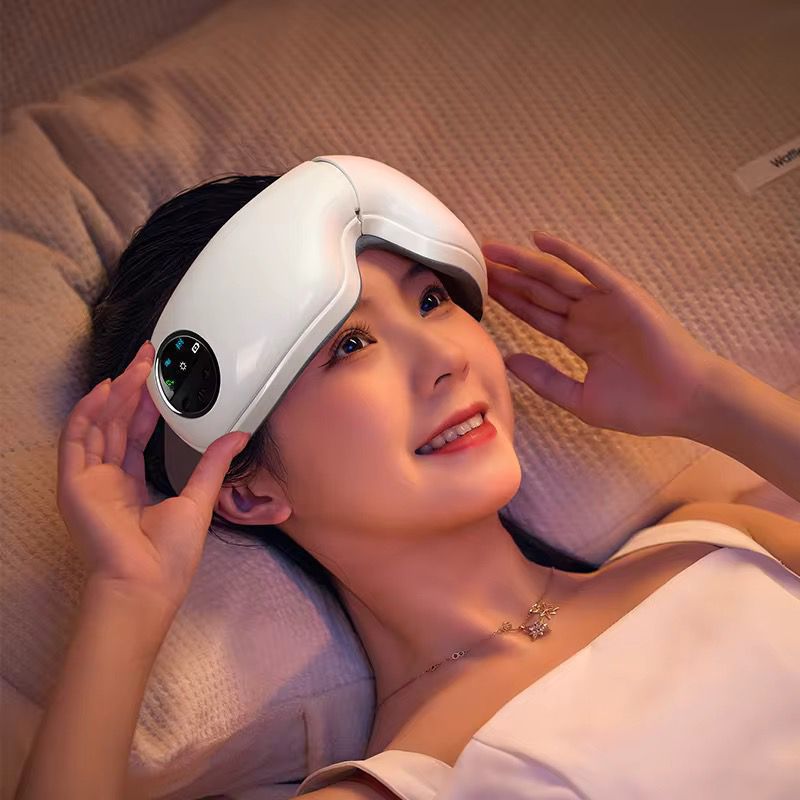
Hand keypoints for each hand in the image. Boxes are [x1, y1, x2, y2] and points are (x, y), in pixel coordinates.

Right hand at [56, 340, 249, 608]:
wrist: (146, 583)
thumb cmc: (168, 557)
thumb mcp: (198, 499)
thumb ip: (213, 464)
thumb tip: (238, 436)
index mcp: (131, 487)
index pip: (135, 435)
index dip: (146, 405)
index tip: (158, 379)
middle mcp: (107, 481)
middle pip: (117, 424)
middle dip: (132, 389)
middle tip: (148, 358)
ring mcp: (88, 482)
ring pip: (100, 425)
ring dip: (116, 394)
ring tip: (135, 367)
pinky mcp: (74, 484)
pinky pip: (76, 439)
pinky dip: (88, 412)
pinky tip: (105, 389)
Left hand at [482, 231, 718, 438]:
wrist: (685, 402)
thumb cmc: (641, 406)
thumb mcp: (580, 398)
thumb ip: (545, 379)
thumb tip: (509, 361)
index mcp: (580, 339)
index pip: (536, 314)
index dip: (510, 301)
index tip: (482, 289)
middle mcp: (588, 316)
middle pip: (539, 291)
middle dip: (509, 277)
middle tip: (478, 261)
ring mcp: (604, 303)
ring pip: (555, 276)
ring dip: (524, 262)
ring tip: (493, 249)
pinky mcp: (621, 294)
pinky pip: (589, 268)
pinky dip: (565, 252)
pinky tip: (537, 240)